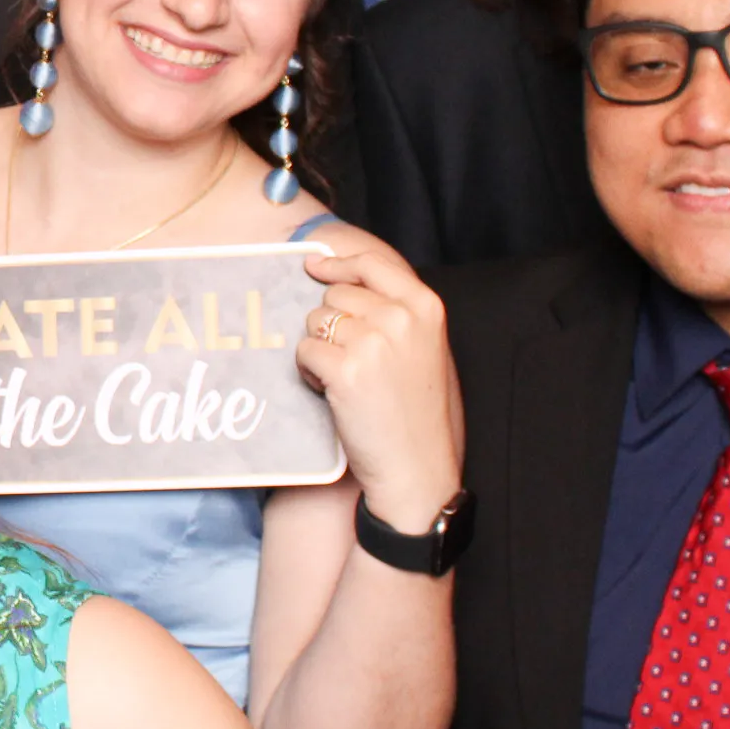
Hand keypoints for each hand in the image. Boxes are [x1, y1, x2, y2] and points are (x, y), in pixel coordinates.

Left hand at [295, 226, 463, 533]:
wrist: (416, 465)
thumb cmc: (415, 410)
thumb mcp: (423, 346)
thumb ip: (395, 309)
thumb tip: (340, 277)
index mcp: (426, 307)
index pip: (373, 262)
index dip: (338, 262)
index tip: (315, 265)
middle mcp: (401, 317)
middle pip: (335, 295)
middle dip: (331, 324)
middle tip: (353, 361)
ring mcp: (373, 342)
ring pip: (315, 322)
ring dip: (319, 348)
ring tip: (347, 379)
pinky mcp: (345, 369)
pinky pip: (304, 352)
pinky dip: (309, 372)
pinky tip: (334, 393)